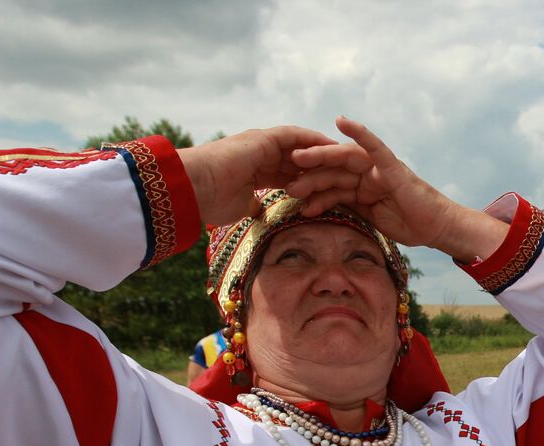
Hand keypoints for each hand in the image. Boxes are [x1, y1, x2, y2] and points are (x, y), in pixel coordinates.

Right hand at [177, 126, 336, 226]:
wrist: (193, 188)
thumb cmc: (210, 200)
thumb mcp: (239, 205)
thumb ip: (252, 204)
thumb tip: (258, 211)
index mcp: (256, 168)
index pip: (291, 172)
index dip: (312, 178)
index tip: (333, 187)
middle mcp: (260, 152)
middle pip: (300, 157)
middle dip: (324, 163)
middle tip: (351, 170)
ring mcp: (261, 143)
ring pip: (301, 145)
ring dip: (324, 150)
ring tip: (348, 156)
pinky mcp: (263, 139)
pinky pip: (296, 137)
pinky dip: (315, 140)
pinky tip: (334, 147)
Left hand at [286, 117, 506, 259]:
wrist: (435, 229)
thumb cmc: (407, 224)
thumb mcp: (368, 218)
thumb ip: (348, 206)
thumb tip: (316, 207)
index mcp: (360, 185)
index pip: (329, 181)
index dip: (308, 182)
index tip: (282, 186)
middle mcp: (366, 173)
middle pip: (331, 169)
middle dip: (307, 172)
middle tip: (283, 179)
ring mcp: (377, 168)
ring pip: (343, 160)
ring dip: (321, 160)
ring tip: (298, 166)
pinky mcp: (391, 166)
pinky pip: (374, 146)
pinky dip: (360, 131)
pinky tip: (342, 120)